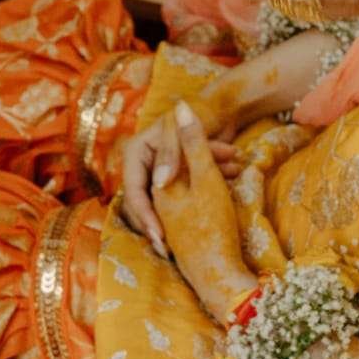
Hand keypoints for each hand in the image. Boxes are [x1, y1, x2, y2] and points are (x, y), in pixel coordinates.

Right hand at [122, 106, 242, 252]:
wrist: (224, 108)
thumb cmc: (202, 114)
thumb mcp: (184, 133)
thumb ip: (172, 155)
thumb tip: (159, 183)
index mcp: (137, 151)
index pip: (134, 190)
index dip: (145, 215)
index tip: (160, 236)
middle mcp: (143, 164)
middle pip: (143, 203)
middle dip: (158, 224)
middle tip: (168, 250)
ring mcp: (158, 172)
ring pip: (161, 204)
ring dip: (177, 217)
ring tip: (186, 239)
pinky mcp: (175, 179)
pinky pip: (177, 199)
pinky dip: (192, 206)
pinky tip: (206, 220)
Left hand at [151, 102, 257, 323]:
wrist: (223, 275)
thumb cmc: (212, 223)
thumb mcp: (205, 175)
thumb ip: (192, 142)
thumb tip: (181, 106)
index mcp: (158, 185)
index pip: (170, 147)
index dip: (191, 136)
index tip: (212, 130)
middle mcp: (161, 198)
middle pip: (182, 165)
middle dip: (207, 157)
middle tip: (236, 157)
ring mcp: (174, 213)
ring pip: (192, 178)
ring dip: (214, 168)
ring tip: (241, 164)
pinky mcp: (188, 223)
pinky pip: (198, 194)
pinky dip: (214, 184)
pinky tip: (234, 182)